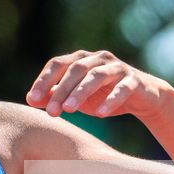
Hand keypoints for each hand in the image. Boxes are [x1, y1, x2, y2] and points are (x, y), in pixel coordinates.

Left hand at [26, 49, 167, 118]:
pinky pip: (122, 88)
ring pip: (97, 76)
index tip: (34, 98)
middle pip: (76, 69)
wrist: (142, 98)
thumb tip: (30, 99)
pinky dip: (112, 99)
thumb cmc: (103, 95)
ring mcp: (117, 68)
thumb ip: (54, 96)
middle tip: (51, 111)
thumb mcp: (76, 98)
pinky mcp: (134, 80)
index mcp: (81, 60)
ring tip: (69, 110)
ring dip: (81, 92)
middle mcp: (98, 59)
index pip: (58, 63)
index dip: (45, 79)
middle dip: (61, 90)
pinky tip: (101, 114)